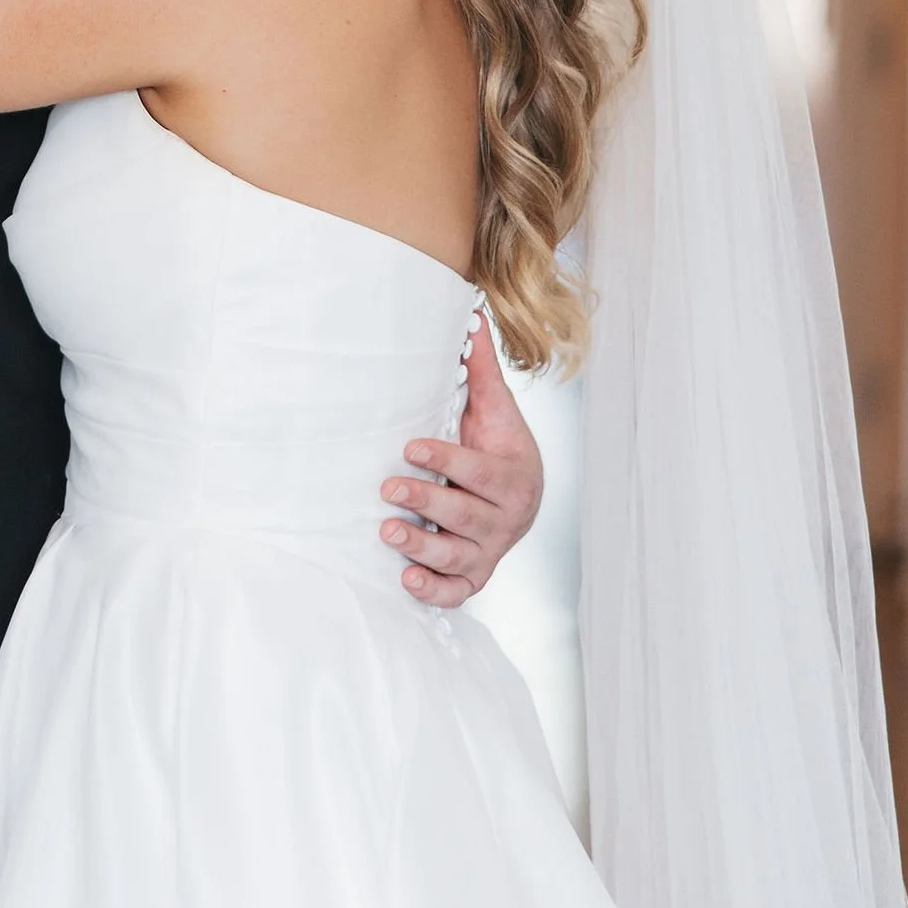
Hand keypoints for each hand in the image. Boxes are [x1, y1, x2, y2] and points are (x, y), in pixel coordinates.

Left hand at [378, 317, 543, 605]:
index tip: (410, 448)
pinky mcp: (474, 575)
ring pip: (458, 557)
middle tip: (387, 489)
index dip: (446, 461)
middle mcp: (507, 519)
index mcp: (514, 475)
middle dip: (427, 503)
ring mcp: (490, 551)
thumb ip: (482, 370)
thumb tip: (473, 315)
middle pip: (466, 516)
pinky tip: (405, 579)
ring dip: (422, 547)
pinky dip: (433, 590)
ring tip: (386, 532)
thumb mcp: (495, 409)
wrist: (520, 495)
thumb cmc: (497, 445)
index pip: (479, 471)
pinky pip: (456, 592)